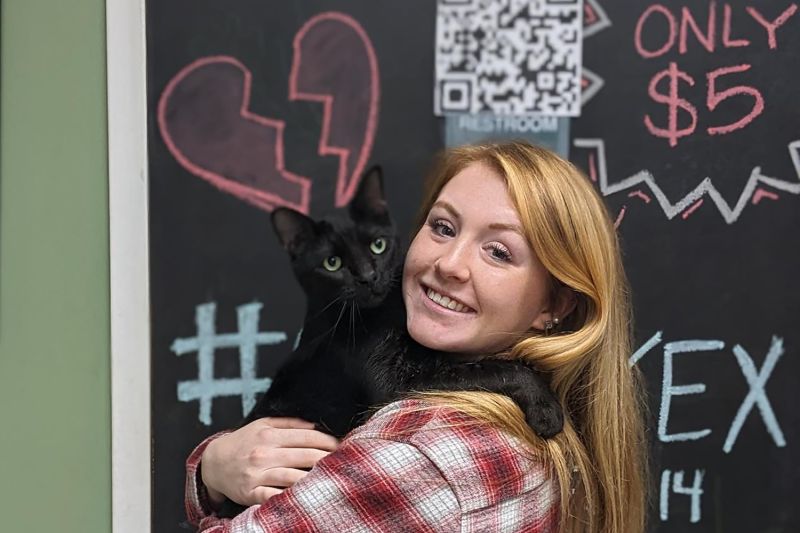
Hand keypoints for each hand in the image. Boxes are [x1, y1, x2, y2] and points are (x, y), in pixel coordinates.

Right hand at [201, 417, 339, 505]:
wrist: (213, 463)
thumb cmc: (243, 442)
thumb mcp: (262, 424)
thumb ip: (290, 423)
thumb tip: (315, 425)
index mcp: (270, 434)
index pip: (306, 437)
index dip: (328, 441)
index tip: (343, 446)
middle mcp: (264, 453)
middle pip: (304, 456)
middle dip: (328, 459)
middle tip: (345, 463)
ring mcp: (257, 473)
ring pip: (292, 476)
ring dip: (314, 478)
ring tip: (332, 479)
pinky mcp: (250, 492)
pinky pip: (273, 496)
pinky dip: (289, 496)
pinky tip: (305, 495)